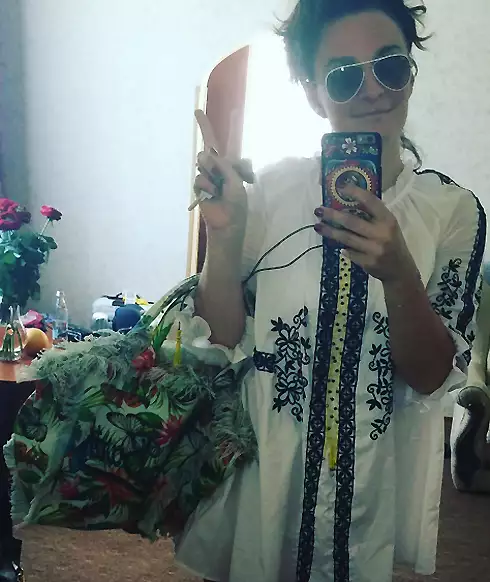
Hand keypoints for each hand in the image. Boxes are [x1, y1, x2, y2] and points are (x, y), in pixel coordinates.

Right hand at [193, 110, 254, 236]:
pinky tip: (212, 195)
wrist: (226, 223)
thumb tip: (206, 156)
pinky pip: (199, 177)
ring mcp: (208, 176)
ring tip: (219, 190)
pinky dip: (206, 186)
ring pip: (203, 162)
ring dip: (212, 175)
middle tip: (207, 140)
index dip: (212, 127)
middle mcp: (218, 167)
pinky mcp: (199, 186)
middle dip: (207, 138)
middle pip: (208, 148)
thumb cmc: (236, 204)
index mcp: (231, 165)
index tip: (199, 113)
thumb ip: (225, 167)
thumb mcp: (236, 183)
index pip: (224, 142)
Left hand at [314, 182, 418, 282]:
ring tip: (318, 226)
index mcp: (388, 220)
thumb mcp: (388, 225)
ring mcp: (374, 249)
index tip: (340, 188)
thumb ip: (372, 215)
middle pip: (351, 221)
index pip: (370, 201)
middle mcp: (381, 233)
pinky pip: (348, 252)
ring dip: (330, 231)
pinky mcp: (367, 262)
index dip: (355, 192)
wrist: (400, 269)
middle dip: (332, 215)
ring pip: (346, 238)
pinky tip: (333, 243)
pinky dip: (341, 247)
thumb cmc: (392, 242)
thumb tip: (345, 204)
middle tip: (318, 210)